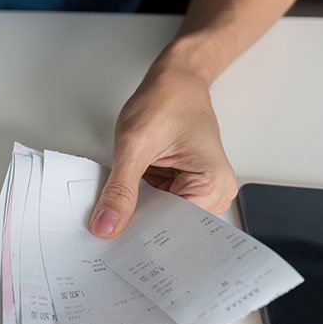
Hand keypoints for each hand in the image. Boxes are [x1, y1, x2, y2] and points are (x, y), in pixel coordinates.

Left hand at [90, 67, 237, 238]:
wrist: (174, 80)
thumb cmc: (166, 100)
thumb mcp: (134, 145)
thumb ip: (121, 189)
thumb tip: (107, 225)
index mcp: (214, 184)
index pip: (175, 228)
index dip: (142, 234)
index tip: (113, 243)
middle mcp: (215, 192)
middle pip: (170, 227)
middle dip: (138, 226)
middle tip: (106, 229)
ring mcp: (201, 192)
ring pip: (161, 219)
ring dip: (137, 213)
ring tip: (116, 210)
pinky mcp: (184, 188)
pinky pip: (157, 207)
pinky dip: (138, 203)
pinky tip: (124, 201)